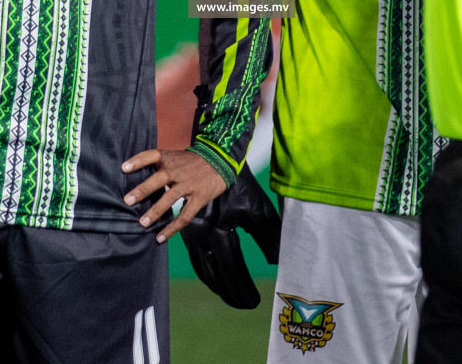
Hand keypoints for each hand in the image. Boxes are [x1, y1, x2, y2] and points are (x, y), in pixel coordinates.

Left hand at [122, 147, 229, 242]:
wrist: (221, 161)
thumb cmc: (193, 162)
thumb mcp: (177, 157)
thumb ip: (161, 166)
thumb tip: (141, 182)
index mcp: (170, 158)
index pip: (151, 155)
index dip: (137, 161)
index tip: (123, 168)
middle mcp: (178, 171)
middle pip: (158, 179)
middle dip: (143, 190)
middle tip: (127, 201)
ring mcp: (189, 185)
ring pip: (170, 199)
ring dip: (155, 212)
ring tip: (142, 223)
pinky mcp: (199, 198)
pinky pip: (184, 216)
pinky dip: (172, 228)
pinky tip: (161, 237)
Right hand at [182, 164, 281, 308]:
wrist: (215, 157)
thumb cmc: (239, 183)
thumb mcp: (257, 208)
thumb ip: (266, 235)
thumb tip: (276, 260)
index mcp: (221, 233)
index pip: (232, 271)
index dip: (241, 290)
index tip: (251, 303)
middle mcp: (203, 236)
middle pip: (213, 274)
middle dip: (228, 292)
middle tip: (240, 303)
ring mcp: (191, 230)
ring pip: (199, 266)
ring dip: (212, 283)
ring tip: (225, 295)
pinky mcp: (186, 224)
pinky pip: (189, 252)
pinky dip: (198, 266)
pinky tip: (206, 275)